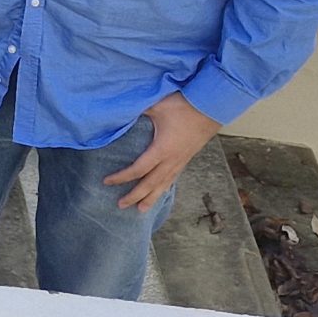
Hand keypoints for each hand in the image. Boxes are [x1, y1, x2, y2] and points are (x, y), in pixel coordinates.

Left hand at [102, 91, 219, 210]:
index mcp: (161, 149)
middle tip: (121, 205)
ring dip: (151, 198)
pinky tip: (160, 192)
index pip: (138, 169)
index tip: (107, 182)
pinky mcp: (186, 159)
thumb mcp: (156, 106)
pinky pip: (172, 178)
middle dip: (135, 196)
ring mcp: (180, 161)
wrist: (210, 108)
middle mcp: (171, 160)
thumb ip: (136, 111)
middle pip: (150, 183)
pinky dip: (163, 188)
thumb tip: (118, 112)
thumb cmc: (182, 106)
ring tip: (141, 210)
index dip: (122, 177)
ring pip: (163, 184)